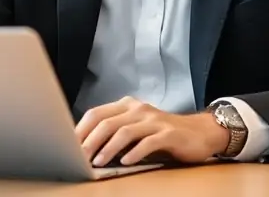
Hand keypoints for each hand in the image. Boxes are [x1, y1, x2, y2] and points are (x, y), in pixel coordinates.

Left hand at [75, 96, 228, 166]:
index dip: (80, 131)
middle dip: (90, 142)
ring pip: (124, 131)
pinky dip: (134, 153)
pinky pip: (148, 142)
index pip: (96, 114)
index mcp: (127, 106)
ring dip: (108, 148)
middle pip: (107, 122)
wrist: (200, 133)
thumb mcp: (137, 130)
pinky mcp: (168, 134)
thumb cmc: (163, 135)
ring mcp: (154, 120)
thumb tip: (86, 150)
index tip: (68, 148)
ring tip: (98, 163)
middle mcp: (139, 109)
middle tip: (79, 158)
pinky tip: (125, 163)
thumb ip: (115, 134)